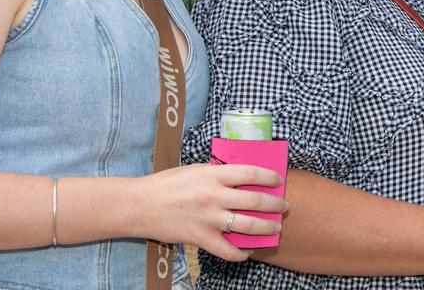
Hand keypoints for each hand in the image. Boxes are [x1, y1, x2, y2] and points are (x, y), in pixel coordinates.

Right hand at [138, 163, 287, 261]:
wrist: (139, 205)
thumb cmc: (166, 184)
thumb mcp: (194, 170)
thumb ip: (217, 173)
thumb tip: (241, 176)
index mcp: (212, 175)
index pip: (251, 173)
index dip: (270, 177)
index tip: (278, 180)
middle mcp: (214, 196)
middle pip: (256, 201)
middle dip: (275, 204)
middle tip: (284, 206)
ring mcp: (208, 218)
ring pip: (247, 225)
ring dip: (266, 227)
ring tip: (275, 227)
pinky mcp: (200, 238)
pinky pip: (227, 250)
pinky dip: (240, 253)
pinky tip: (247, 251)